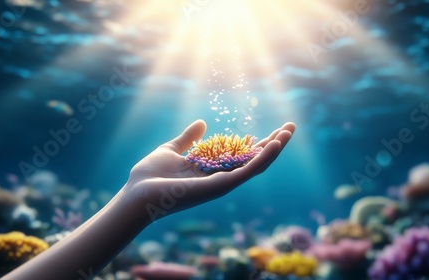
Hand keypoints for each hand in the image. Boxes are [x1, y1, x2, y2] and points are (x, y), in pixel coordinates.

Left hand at [125, 119, 295, 220]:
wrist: (137, 194)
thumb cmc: (150, 176)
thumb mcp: (172, 149)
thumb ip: (188, 138)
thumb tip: (201, 122)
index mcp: (212, 170)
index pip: (242, 155)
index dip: (259, 142)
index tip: (273, 129)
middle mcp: (221, 178)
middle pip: (254, 160)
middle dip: (274, 143)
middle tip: (291, 127)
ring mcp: (222, 184)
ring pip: (256, 165)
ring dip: (275, 148)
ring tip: (289, 131)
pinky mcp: (220, 187)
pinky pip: (246, 171)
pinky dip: (263, 158)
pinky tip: (275, 144)